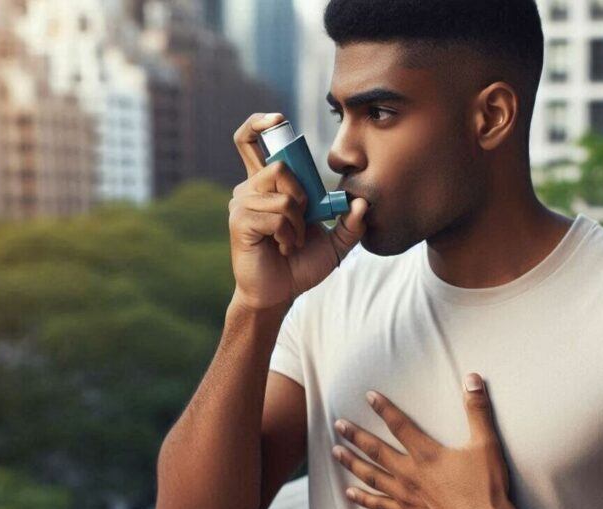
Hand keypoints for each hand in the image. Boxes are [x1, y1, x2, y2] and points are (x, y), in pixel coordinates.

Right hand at [229, 112, 368, 310]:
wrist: (279, 294)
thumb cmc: (300, 265)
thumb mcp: (334, 243)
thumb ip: (351, 223)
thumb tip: (363, 202)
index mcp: (266, 185)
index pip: (249, 140)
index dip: (260, 123)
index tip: (278, 119)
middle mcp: (249, 189)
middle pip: (280, 165)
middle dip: (303, 194)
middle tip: (304, 220)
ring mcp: (241, 204)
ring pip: (283, 194)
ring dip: (297, 222)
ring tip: (291, 240)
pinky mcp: (239, 222)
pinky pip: (276, 215)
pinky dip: (288, 234)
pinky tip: (282, 247)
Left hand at [331, 373, 518, 508]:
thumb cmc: (487, 489)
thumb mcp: (486, 444)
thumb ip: (477, 410)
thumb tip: (473, 380)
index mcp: (427, 455)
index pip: (399, 425)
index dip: (383, 408)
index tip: (368, 396)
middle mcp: (411, 475)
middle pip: (376, 451)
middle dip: (355, 436)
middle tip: (338, 424)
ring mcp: (408, 497)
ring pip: (371, 476)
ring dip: (352, 463)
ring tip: (336, 453)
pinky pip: (380, 505)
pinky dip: (363, 499)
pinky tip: (350, 493)